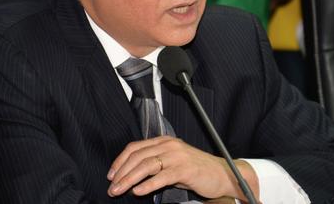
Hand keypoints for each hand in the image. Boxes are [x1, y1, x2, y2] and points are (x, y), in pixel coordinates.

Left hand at [107, 136, 258, 200]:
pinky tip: (138, 191)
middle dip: (121, 173)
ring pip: (146, 166)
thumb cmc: (197, 170)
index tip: (111, 175)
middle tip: (111, 187)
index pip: (135, 147)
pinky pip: (162, 176)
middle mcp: (169, 145)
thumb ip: (155, 165)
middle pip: (138, 157)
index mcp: (164, 141)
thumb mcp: (173, 163)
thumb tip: (132, 176)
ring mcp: (177, 156)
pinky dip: (148, 184)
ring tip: (119, 190)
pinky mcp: (185, 169)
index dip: (120, 161)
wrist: (223, 174)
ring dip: (129, 179)